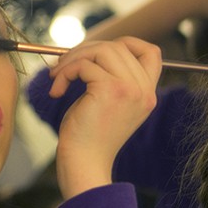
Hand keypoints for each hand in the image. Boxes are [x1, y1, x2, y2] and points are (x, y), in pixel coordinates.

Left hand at [47, 37, 161, 198]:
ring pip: (101, 50)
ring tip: (57, 76)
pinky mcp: (111, 90)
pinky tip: (56, 91)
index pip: (151, 52)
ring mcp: (130, 89)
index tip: (96, 51)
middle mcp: (143, 90)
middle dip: (85, 50)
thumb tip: (91, 49)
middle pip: (119, 46)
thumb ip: (111, 79)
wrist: (84, 165)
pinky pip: (84, 65)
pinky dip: (65, 72)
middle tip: (63, 66)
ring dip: (72, 59)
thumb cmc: (88, 138)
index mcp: (146, 94)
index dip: (125, 42)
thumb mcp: (107, 104)